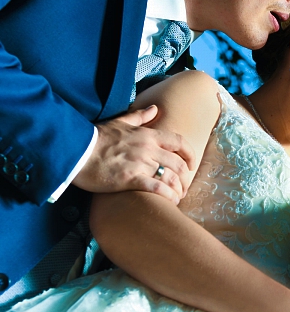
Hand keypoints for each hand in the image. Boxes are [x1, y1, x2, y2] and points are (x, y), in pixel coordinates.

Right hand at [73, 105, 194, 202]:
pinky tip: (170, 203)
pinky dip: (167, 196)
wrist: (75, 151)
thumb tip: (155, 109)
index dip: (190, 154)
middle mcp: (148, 149)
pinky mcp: (129, 179)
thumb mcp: (120, 122)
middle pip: (178, 164)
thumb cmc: (96, 137)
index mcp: (148, 135)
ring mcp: (140, 164)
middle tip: (184, 187)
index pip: (179, 142)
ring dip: (178, 189)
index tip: (192, 164)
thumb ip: (140, 116)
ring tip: (178, 197)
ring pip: (171, 177)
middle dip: (186, 178)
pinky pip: (156, 189)